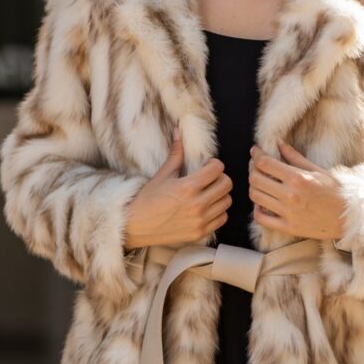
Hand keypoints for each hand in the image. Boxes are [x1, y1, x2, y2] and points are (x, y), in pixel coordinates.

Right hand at [124, 125, 232, 247]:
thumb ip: (176, 153)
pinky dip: (218, 212)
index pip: (218, 168)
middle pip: (227, 184)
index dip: (214, 164)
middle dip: (220, 178)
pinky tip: (206, 207)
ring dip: (220, 195)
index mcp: (188, 187)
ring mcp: (200, 220)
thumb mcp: (162, 174)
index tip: (207, 166)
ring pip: (227, 201)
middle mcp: (197, 204)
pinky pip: (222, 218)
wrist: (136, 226)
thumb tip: (178, 130)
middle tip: (209, 179)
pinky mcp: (200, 233)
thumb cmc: (147, 199)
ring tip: (208, 193)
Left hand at [248, 139, 345, 240]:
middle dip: (252, 169)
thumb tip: (278, 142)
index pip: (265, 163)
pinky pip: (261, 218)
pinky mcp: (288, 227)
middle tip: (257, 166)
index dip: (256, 155)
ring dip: (254, 187)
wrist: (349, 218)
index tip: (255, 151)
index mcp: (298, 178)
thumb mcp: (318, 170)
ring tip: (259, 183)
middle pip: (256, 179)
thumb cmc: (336, 191)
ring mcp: (287, 213)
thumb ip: (294, 156)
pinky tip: (262, 204)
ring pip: (255, 197)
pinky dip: (257, 210)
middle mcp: (290, 195)